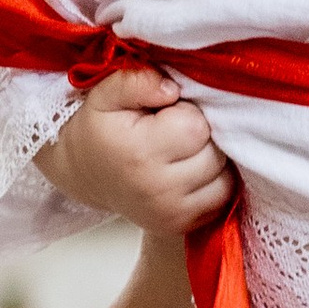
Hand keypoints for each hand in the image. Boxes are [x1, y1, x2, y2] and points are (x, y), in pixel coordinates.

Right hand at [36, 69, 236, 236]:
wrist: (84, 173)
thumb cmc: (100, 129)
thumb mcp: (106, 94)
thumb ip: (137, 81)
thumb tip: (173, 89)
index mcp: (139, 154)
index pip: (196, 126)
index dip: (185, 113)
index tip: (164, 116)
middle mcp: (157, 190)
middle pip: (214, 153)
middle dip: (200, 137)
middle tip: (171, 134)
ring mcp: (170, 213)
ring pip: (224, 176)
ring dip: (211, 160)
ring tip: (181, 153)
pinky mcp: (181, 226)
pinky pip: (221, 198)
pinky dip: (214, 182)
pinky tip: (189, 171)